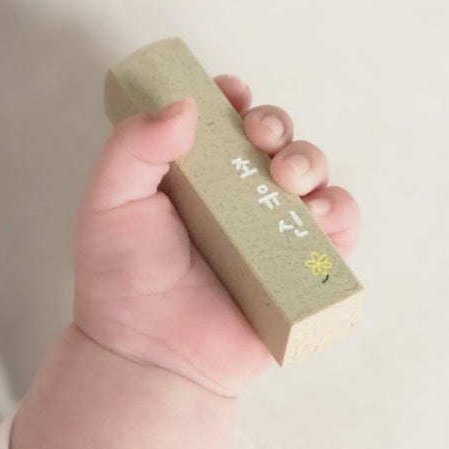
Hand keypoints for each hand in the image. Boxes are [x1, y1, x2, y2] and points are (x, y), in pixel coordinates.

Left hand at [73, 75, 361, 395]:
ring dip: (312, 161)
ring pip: (314, 177)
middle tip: (261, 138)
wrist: (147, 355)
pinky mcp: (301, 270)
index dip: (234, 99)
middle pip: (277, 140)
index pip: (226, 120)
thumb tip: (186, 105)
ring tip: (289, 179)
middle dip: (278, 125)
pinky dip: (339, 214)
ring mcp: (273, 232)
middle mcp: (239, 197)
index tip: (231, 93)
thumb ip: (134, 148)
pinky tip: (315, 215)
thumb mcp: (109, 203)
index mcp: (196, 174)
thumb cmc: (122, 282)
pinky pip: (339, 232)